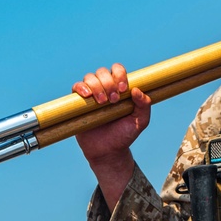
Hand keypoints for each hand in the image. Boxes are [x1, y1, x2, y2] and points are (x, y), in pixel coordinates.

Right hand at [72, 63, 151, 208]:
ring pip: (89, 77)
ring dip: (97, 86)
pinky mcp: (78, 103)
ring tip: (103, 102)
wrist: (108, 151)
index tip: (123, 90)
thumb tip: (137, 89)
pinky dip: (81, 88)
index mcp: (120, 88)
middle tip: (114, 100)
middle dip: (109, 83)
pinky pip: (76, 87)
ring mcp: (91, 95)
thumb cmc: (124, 135)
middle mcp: (105, 88)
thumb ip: (144, 105)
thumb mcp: (140, 121)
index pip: (118, 70)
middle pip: (103, 72)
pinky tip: (88, 96)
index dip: (120, 75)